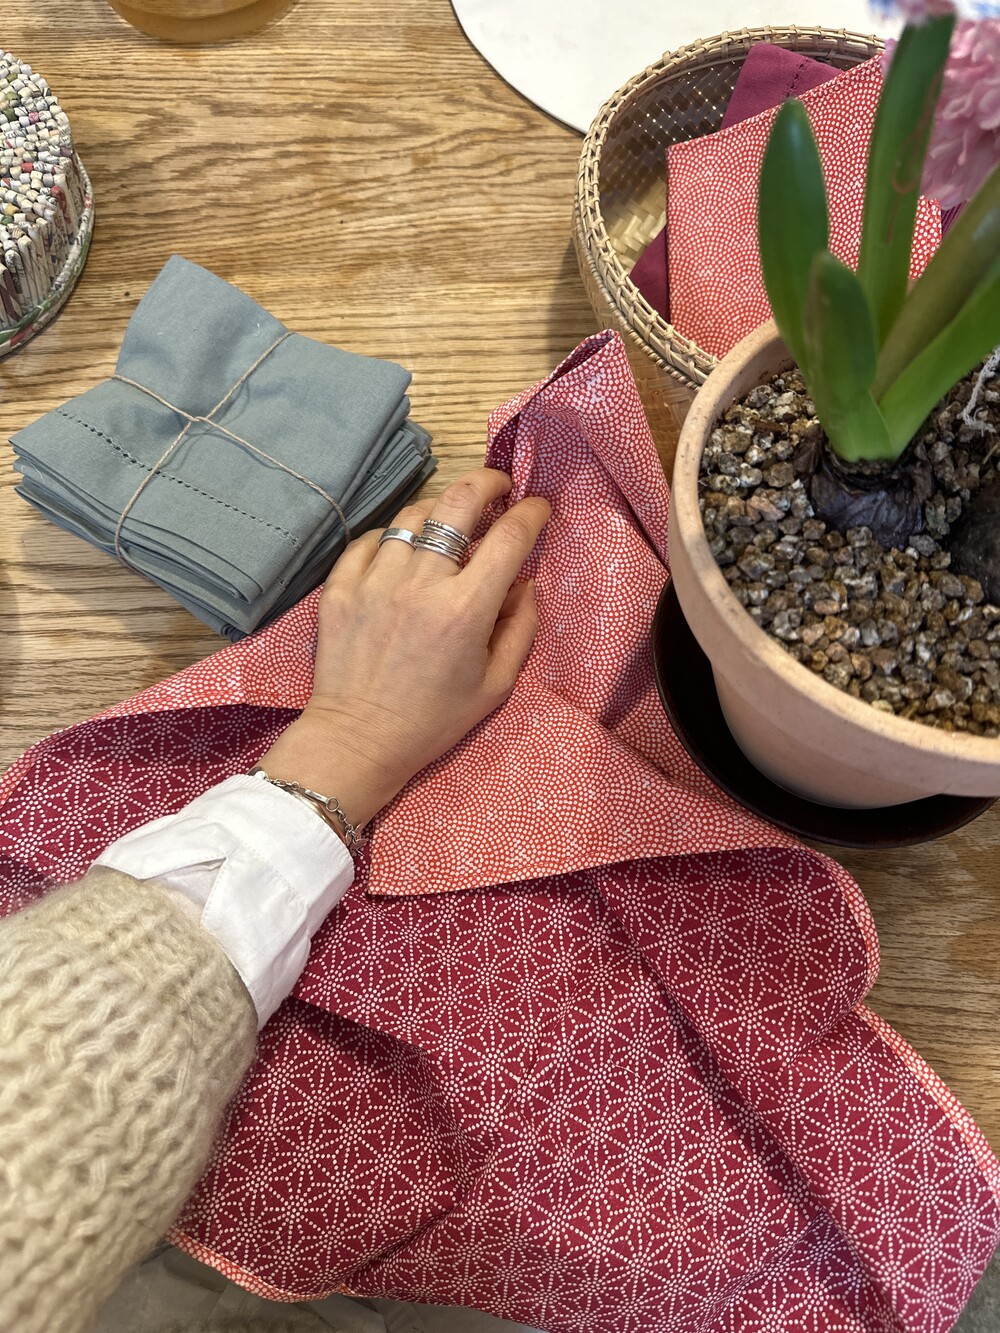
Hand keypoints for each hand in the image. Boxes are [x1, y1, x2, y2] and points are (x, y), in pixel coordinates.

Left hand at [256, 469, 549, 831]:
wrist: (357, 740)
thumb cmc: (432, 720)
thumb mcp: (495, 685)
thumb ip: (519, 629)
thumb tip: (525, 585)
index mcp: (465, 610)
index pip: (509, 537)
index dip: (531, 513)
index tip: (537, 508)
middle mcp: (420, 584)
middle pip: (459, 502)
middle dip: (487, 483)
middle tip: (498, 488)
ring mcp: (375, 581)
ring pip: (413, 515)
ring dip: (439, 510)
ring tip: (449, 522)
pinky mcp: (340, 587)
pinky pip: (371, 539)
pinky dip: (393, 536)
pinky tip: (403, 551)